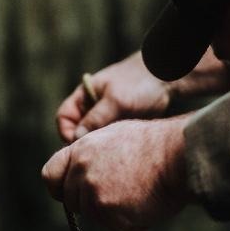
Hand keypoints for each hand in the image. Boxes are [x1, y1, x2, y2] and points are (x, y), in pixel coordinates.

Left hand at [41, 117, 189, 230]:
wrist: (177, 155)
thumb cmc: (155, 144)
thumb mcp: (114, 137)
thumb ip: (91, 155)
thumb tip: (81, 172)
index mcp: (80, 150)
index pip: (50, 175)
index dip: (59, 188)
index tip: (69, 194)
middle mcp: (81, 171)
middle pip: (72, 201)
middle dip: (92, 203)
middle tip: (121, 193)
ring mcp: (93, 193)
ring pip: (94, 216)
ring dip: (113, 213)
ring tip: (139, 194)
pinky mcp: (108, 212)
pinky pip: (114, 226)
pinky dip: (130, 222)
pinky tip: (147, 204)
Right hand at [55, 52, 172, 142]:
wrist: (165, 79)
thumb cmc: (137, 82)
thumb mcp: (116, 100)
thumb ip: (96, 118)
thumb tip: (77, 139)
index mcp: (83, 96)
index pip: (63, 118)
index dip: (66, 132)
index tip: (78, 144)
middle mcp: (91, 108)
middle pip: (78, 132)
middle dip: (85, 142)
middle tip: (98, 152)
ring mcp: (106, 118)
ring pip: (94, 139)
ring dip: (100, 145)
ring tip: (113, 147)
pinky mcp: (119, 126)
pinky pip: (109, 141)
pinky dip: (112, 146)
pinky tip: (123, 147)